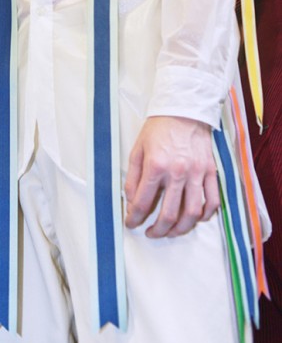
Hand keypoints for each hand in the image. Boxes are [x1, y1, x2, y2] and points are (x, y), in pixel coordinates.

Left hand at [124, 115, 218, 237]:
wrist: (184, 109)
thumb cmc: (158, 128)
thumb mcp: (138, 149)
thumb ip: (132, 177)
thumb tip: (130, 200)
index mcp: (156, 166)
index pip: (142, 202)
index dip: (134, 218)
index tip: (131, 223)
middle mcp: (177, 172)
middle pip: (169, 214)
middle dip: (157, 230)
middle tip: (151, 233)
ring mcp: (197, 173)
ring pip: (192, 214)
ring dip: (180, 229)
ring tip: (171, 232)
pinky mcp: (211, 172)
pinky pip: (212, 201)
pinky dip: (204, 216)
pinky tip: (194, 219)